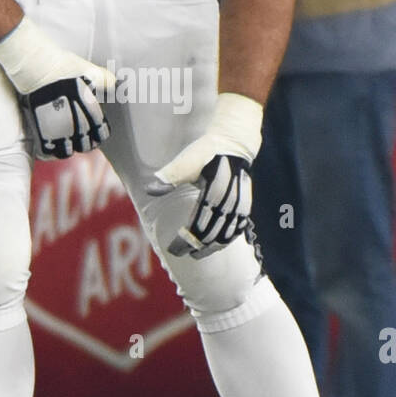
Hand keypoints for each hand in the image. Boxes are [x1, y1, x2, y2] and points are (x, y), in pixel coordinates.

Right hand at [0, 15, 115, 158]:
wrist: (37, 68)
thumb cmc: (64, 68)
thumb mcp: (90, 71)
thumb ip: (106, 81)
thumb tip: (116, 85)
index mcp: (92, 116)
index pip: (101, 135)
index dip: (98, 132)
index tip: (93, 128)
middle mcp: (77, 128)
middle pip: (86, 146)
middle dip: (84, 140)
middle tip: (77, 132)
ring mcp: (59, 133)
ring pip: (67, 152)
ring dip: (67, 146)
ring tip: (63, 137)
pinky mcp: (41, 134)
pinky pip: (49, 153)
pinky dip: (51, 150)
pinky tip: (51, 141)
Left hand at [148, 93, 262, 256]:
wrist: (235, 142)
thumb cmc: (208, 150)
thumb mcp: (188, 159)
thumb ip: (170, 176)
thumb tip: (150, 189)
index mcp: (214, 191)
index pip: (198, 224)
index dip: (185, 240)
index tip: (172, 248)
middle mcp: (229, 201)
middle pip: (211, 233)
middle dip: (195, 246)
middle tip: (180, 253)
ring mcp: (240, 204)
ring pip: (226, 234)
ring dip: (212, 247)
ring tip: (197, 255)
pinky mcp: (245, 204)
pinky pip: (238, 228)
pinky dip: (227, 239)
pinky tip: (217, 245)